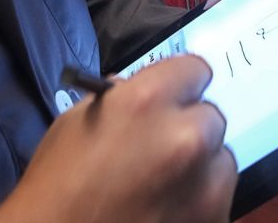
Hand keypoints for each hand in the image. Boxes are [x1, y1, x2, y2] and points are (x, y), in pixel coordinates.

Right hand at [0, 55, 235, 222]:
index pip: (195, 69)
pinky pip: (218, 199)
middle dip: (188, 128)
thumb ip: (118, 99)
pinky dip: (198, 202)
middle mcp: (186, 137)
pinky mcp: (214, 220)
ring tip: (163, 183)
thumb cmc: (56, 188)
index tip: (172, 98)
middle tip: (160, 148)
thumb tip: (136, 90)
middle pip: (211, 116)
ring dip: (199, 167)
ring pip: (221, 160)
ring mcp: (205, 186)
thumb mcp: (76, 123)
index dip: (180, 85)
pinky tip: (165, 208)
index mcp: (149, 101)